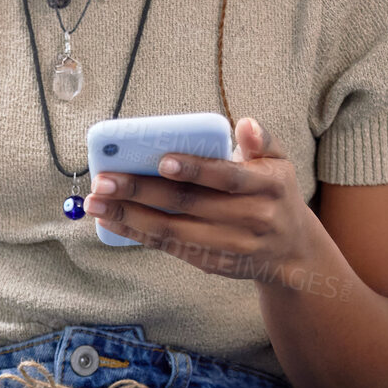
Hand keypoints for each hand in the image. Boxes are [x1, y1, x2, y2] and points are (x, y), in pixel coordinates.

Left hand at [84, 117, 315, 282]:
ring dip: (128, 217)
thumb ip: (262, 141)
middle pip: (188, 204)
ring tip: (95, 203)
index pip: (227, 177)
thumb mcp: (280, 164)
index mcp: (268, 186)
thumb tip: (244, 124)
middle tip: (103, 180)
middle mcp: (250, 218)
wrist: (291, 253)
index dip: (195, 169)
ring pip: (172, 230)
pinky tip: (112, 222)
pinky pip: (169, 247)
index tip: (161, 160)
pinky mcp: (212, 263)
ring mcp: (230, 245)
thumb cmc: (276, 195)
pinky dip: (138, 234)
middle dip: (141, 191)